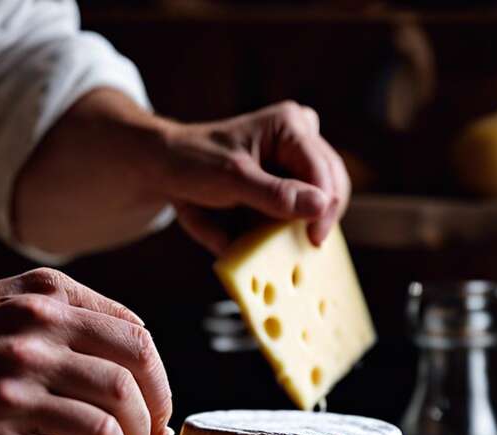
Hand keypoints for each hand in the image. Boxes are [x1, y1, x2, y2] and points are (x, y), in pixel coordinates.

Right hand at [0, 268, 171, 434]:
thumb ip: (78, 325)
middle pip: (129, 392)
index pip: (138, 345)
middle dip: (143, 432)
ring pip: (105, 433)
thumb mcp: (17, 299)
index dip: (158, 389)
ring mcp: (12, 387)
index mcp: (51, 303)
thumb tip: (141, 395)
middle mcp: (37, 338)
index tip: (153, 415)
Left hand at [12, 92, 351, 257]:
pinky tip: (255, 227)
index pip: (325, 171)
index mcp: (290, 126)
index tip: (312, 240)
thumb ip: (275, 194)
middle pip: (333, 185)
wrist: (163, 168)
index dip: (324, 208)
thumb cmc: (192, 164)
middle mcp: (301, 138)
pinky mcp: (290, 183)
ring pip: (322, 201)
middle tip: (299, 246)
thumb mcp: (231, 180)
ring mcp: (298, 161)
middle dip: (314, 218)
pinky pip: (302, 212)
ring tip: (262, 231)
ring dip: (297, 224)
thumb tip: (320, 206)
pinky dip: (284, 229)